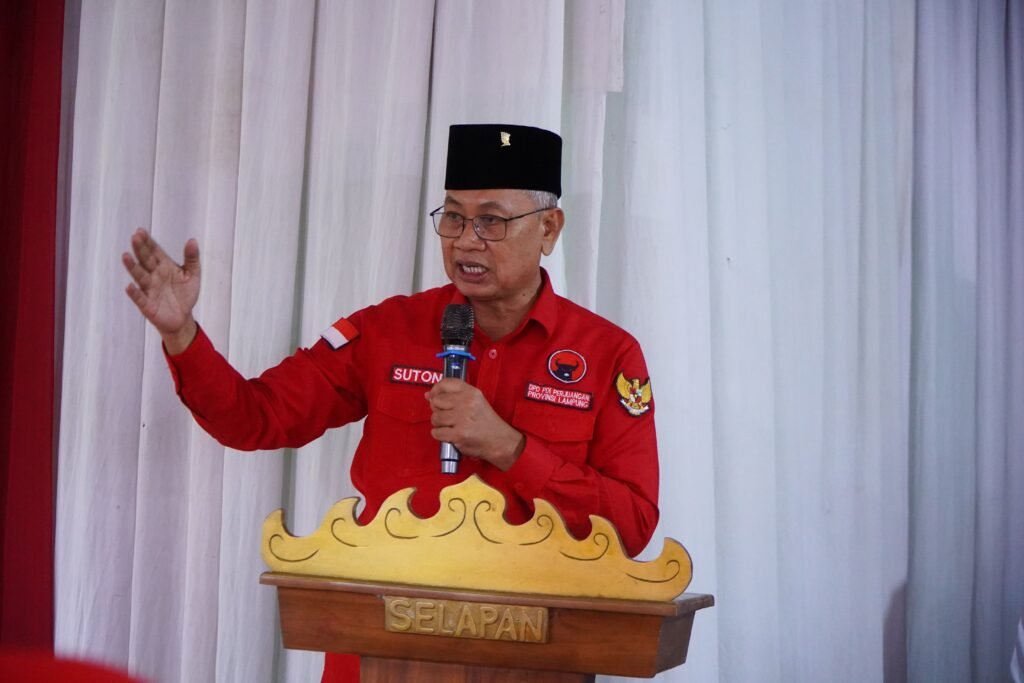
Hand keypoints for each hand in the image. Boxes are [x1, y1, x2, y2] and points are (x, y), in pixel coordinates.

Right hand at [122, 228, 200, 353]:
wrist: (182, 317)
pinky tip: (129, 286)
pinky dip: (134, 293)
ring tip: (126, 256)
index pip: (154, 251)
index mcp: (164, 266)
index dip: (148, 242)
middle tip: (135, 237)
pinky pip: (140, 298)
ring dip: (132, 267)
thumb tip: (192, 241)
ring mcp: (149, 289)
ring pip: (140, 276)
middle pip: (146, 260)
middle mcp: (154, 275)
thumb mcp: (193, 274)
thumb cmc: (185, 294)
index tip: (140, 231)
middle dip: (140, 249)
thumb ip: (192, 258)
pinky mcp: (148, 304)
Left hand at [425, 378, 525, 470]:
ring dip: (439, 424)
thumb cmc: (486, 422)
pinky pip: (436, 432)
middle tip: (447, 416)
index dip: (436, 390)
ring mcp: (462, 419)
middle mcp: (466, 403)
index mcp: (471, 392)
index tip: (433, 396)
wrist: (499, 441)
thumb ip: (453, 396)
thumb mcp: (475, 401)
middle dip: (437, 410)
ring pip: (435, 417)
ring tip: (450, 426)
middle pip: (436, 401)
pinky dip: (439, 435)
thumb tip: (428, 395)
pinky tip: (449, 434)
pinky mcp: (458, 434)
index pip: (446, 383)